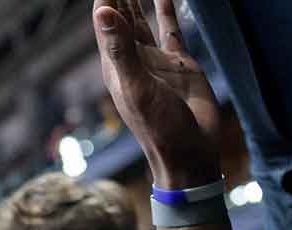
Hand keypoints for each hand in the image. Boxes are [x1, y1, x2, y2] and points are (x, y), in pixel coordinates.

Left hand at [93, 0, 220, 187]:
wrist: (189, 154)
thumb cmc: (158, 128)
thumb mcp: (136, 87)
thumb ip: (120, 49)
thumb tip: (102, 11)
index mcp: (115, 63)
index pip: (106, 17)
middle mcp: (132, 58)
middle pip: (121, 15)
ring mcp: (156, 59)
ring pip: (142, 18)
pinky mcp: (179, 63)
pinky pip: (170, 29)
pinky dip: (166, 9)